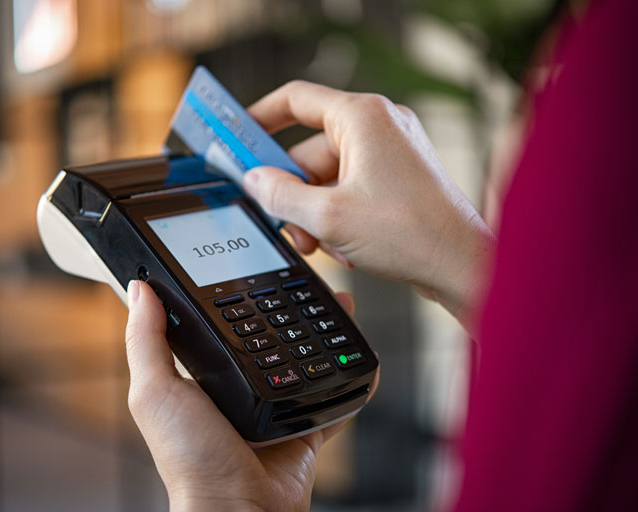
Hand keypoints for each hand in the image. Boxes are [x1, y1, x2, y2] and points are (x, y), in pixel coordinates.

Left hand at [124, 280, 367, 510]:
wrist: (240, 510)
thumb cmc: (190, 460)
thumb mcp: (156, 392)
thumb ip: (146, 341)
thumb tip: (140, 289)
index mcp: (204, 376)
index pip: (219, 323)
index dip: (233, 295)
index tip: (245, 267)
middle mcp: (239, 388)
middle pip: (267, 335)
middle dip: (286, 306)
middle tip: (302, 278)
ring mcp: (274, 406)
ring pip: (303, 358)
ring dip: (321, 330)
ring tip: (335, 302)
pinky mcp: (303, 425)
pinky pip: (331, 395)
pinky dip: (346, 377)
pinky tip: (354, 353)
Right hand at [244, 81, 494, 329]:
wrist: (461, 265)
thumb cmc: (413, 233)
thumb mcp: (328, 216)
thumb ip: (281, 194)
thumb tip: (255, 181)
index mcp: (363, 118)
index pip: (296, 99)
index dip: (259, 117)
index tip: (237, 136)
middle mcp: (379, 127)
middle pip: (310, 151)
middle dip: (294, 192)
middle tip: (283, 222)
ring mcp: (391, 153)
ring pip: (329, 177)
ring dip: (316, 212)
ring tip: (323, 243)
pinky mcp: (398, 178)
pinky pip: (351, 189)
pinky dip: (339, 216)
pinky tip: (346, 246)